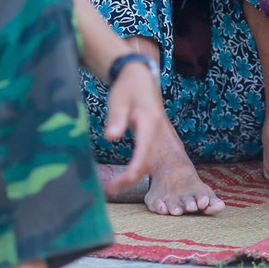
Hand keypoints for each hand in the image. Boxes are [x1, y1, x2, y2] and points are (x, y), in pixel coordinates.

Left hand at [102, 62, 169, 195]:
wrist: (139, 77)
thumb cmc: (127, 88)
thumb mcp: (118, 100)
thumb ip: (116, 119)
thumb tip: (111, 137)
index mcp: (150, 123)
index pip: (144, 153)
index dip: (132, 171)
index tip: (118, 184)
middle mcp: (158, 133)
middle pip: (148, 163)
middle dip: (131, 179)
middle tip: (110, 190)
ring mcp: (158, 136)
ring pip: (150, 164)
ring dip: (133, 178)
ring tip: (113, 188)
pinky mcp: (154, 139)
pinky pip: (148, 159)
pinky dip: (137, 171)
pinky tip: (123, 178)